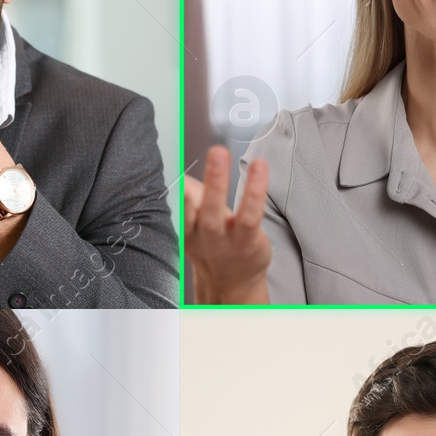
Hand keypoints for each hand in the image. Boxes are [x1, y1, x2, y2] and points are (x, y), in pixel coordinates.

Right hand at [183, 144, 271, 302]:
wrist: (232, 283)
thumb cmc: (215, 246)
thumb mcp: (195, 224)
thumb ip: (189, 198)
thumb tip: (181, 175)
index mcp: (185, 228)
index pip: (177, 206)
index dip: (175, 187)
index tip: (177, 165)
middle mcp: (202, 235)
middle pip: (195, 207)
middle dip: (203, 179)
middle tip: (212, 152)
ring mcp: (225, 240)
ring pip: (218, 211)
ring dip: (218, 181)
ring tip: (221, 153)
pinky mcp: (247, 240)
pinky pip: (250, 215)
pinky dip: (254, 190)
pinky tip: (260, 168)